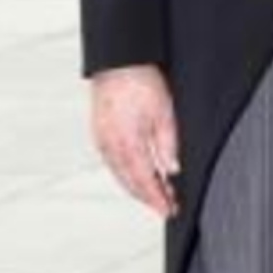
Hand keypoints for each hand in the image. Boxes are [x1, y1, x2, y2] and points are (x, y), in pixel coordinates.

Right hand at [89, 64, 180, 218]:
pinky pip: (113, 163)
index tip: (169, 210)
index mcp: (128, 144)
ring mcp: (102, 141)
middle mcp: (111, 147)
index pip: (145, 182)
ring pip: (120, 175)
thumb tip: (172, 169)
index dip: (158, 199)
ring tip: (156, 193)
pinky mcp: (99, 134)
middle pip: (131, 183)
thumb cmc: (140, 80)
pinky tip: (137, 173)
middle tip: (166, 205)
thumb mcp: (164, 113)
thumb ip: (168, 144)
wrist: (118, 62)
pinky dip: (126, 173)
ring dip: (137, 187)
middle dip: (149, 198)